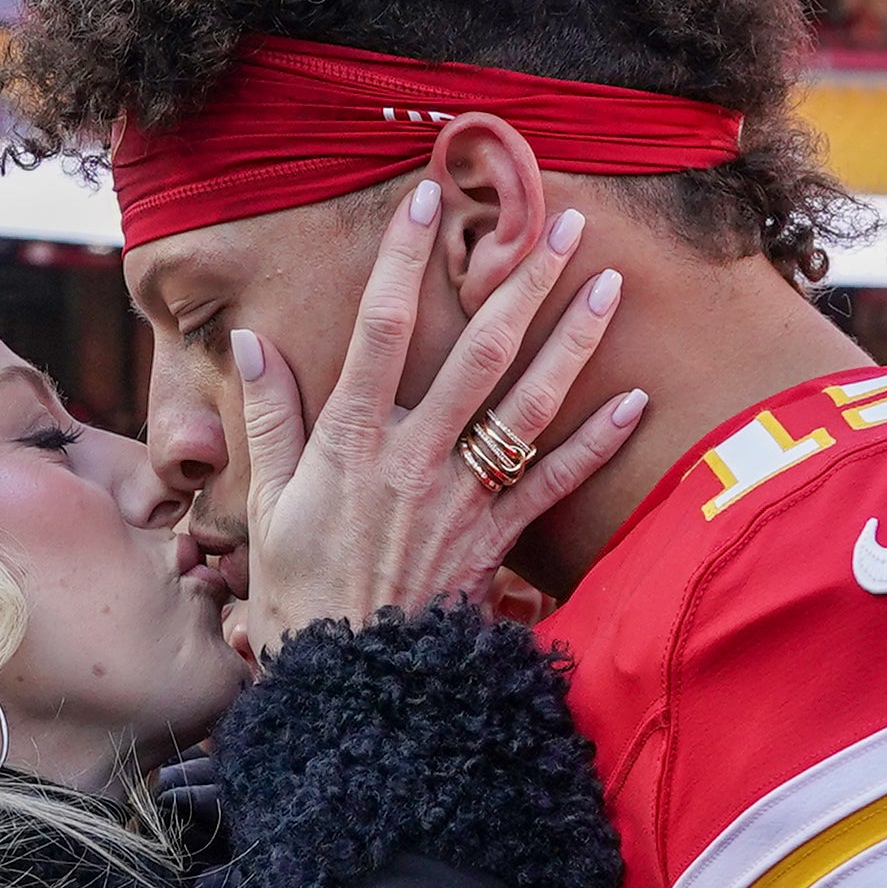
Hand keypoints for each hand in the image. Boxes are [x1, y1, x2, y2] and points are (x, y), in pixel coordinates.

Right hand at [230, 181, 644, 657]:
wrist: (351, 690)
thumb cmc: (300, 597)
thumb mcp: (269, 507)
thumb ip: (269, 419)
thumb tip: (252, 341)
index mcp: (351, 443)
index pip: (377, 330)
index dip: (400, 259)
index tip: (424, 197)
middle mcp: (414, 459)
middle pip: (476, 352)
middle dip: (519, 281)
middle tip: (560, 219)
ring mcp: (462, 499)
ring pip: (527, 405)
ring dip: (572, 342)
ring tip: (605, 282)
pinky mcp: (496, 541)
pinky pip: (555, 484)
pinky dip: (596, 443)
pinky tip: (633, 399)